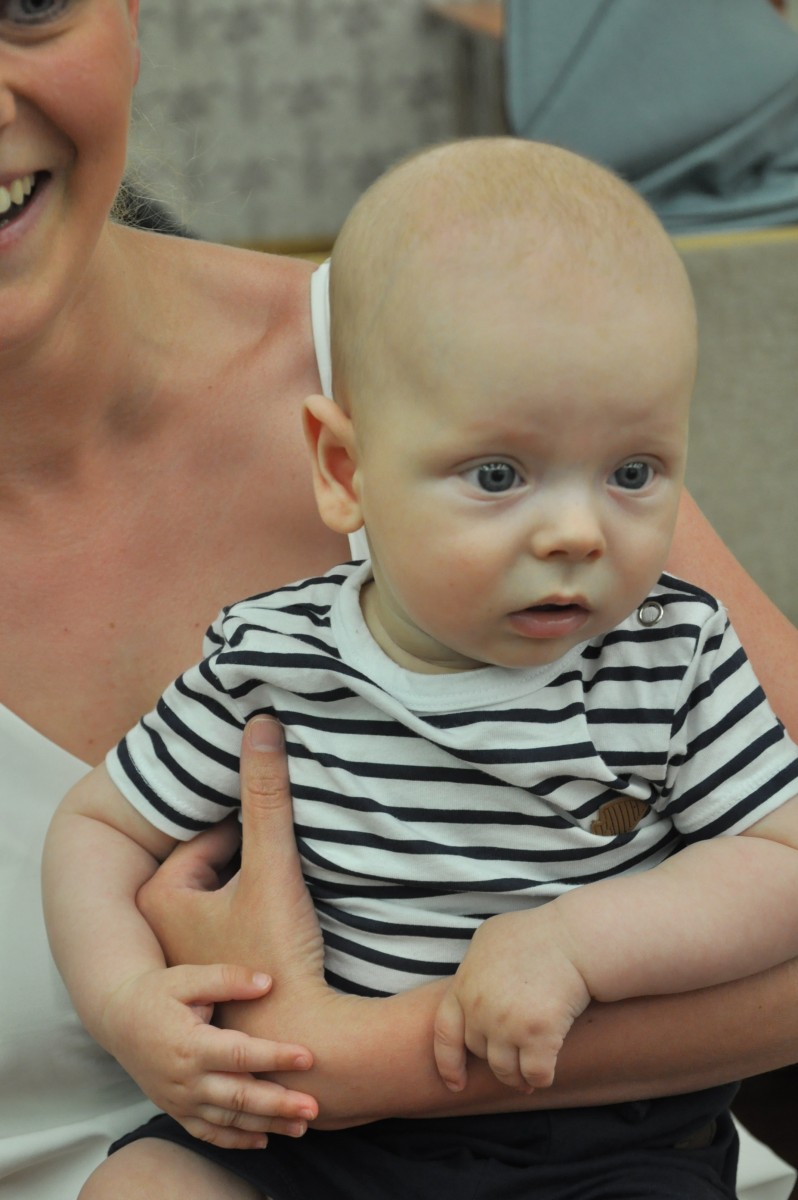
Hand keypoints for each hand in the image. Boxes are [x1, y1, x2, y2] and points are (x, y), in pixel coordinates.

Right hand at [99, 963, 317, 1147]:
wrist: (117, 1018)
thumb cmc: (157, 993)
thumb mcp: (188, 976)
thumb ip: (228, 978)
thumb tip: (268, 983)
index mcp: (190, 1044)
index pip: (241, 1054)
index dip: (276, 1056)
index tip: (309, 1057)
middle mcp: (185, 1079)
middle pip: (239, 1096)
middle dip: (279, 1104)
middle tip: (314, 1107)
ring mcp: (179, 1100)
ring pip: (229, 1120)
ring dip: (267, 1125)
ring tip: (302, 1126)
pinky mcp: (176, 1110)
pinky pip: (208, 1133)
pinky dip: (236, 1140)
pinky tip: (264, 1139)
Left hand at [138, 716, 325, 989]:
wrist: (305, 1043)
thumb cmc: (277, 958)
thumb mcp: (273, 867)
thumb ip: (267, 795)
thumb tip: (261, 723)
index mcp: (163, 896)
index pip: (212, 832)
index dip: (254, 825)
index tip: (282, 827)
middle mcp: (167, 926)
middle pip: (221, 860)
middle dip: (256, 850)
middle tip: (291, 850)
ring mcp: (194, 953)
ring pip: (234, 890)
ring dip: (264, 879)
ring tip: (299, 880)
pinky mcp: (223, 973)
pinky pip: (245, 920)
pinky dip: (267, 912)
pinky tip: (297, 919)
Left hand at [433, 908, 590, 1093]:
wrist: (572, 938)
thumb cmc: (536, 933)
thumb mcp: (490, 938)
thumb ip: (475, 967)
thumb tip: (470, 986)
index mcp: (465, 984)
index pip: (444, 1032)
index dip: (448, 1063)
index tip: (456, 1083)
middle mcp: (480, 1008)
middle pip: (479, 1051)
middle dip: (494, 1061)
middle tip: (511, 1064)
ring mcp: (507, 1024)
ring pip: (504, 1070)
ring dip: (516, 1078)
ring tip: (526, 1078)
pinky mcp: (538, 1035)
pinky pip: (535, 1074)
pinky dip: (540, 1079)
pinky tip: (546, 1074)